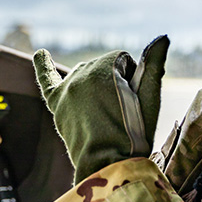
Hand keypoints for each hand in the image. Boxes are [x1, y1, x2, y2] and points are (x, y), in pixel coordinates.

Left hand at [34, 36, 169, 182]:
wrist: (109, 164)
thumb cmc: (135, 132)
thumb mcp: (150, 96)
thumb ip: (154, 63)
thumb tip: (162, 37)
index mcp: (105, 66)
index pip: (124, 60)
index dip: (134, 80)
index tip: (134, 102)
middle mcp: (82, 72)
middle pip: (105, 67)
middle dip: (117, 84)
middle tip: (121, 113)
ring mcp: (67, 88)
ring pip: (85, 74)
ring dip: (96, 84)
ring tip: (104, 112)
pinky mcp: (57, 104)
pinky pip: (46, 79)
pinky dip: (42, 65)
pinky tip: (40, 53)